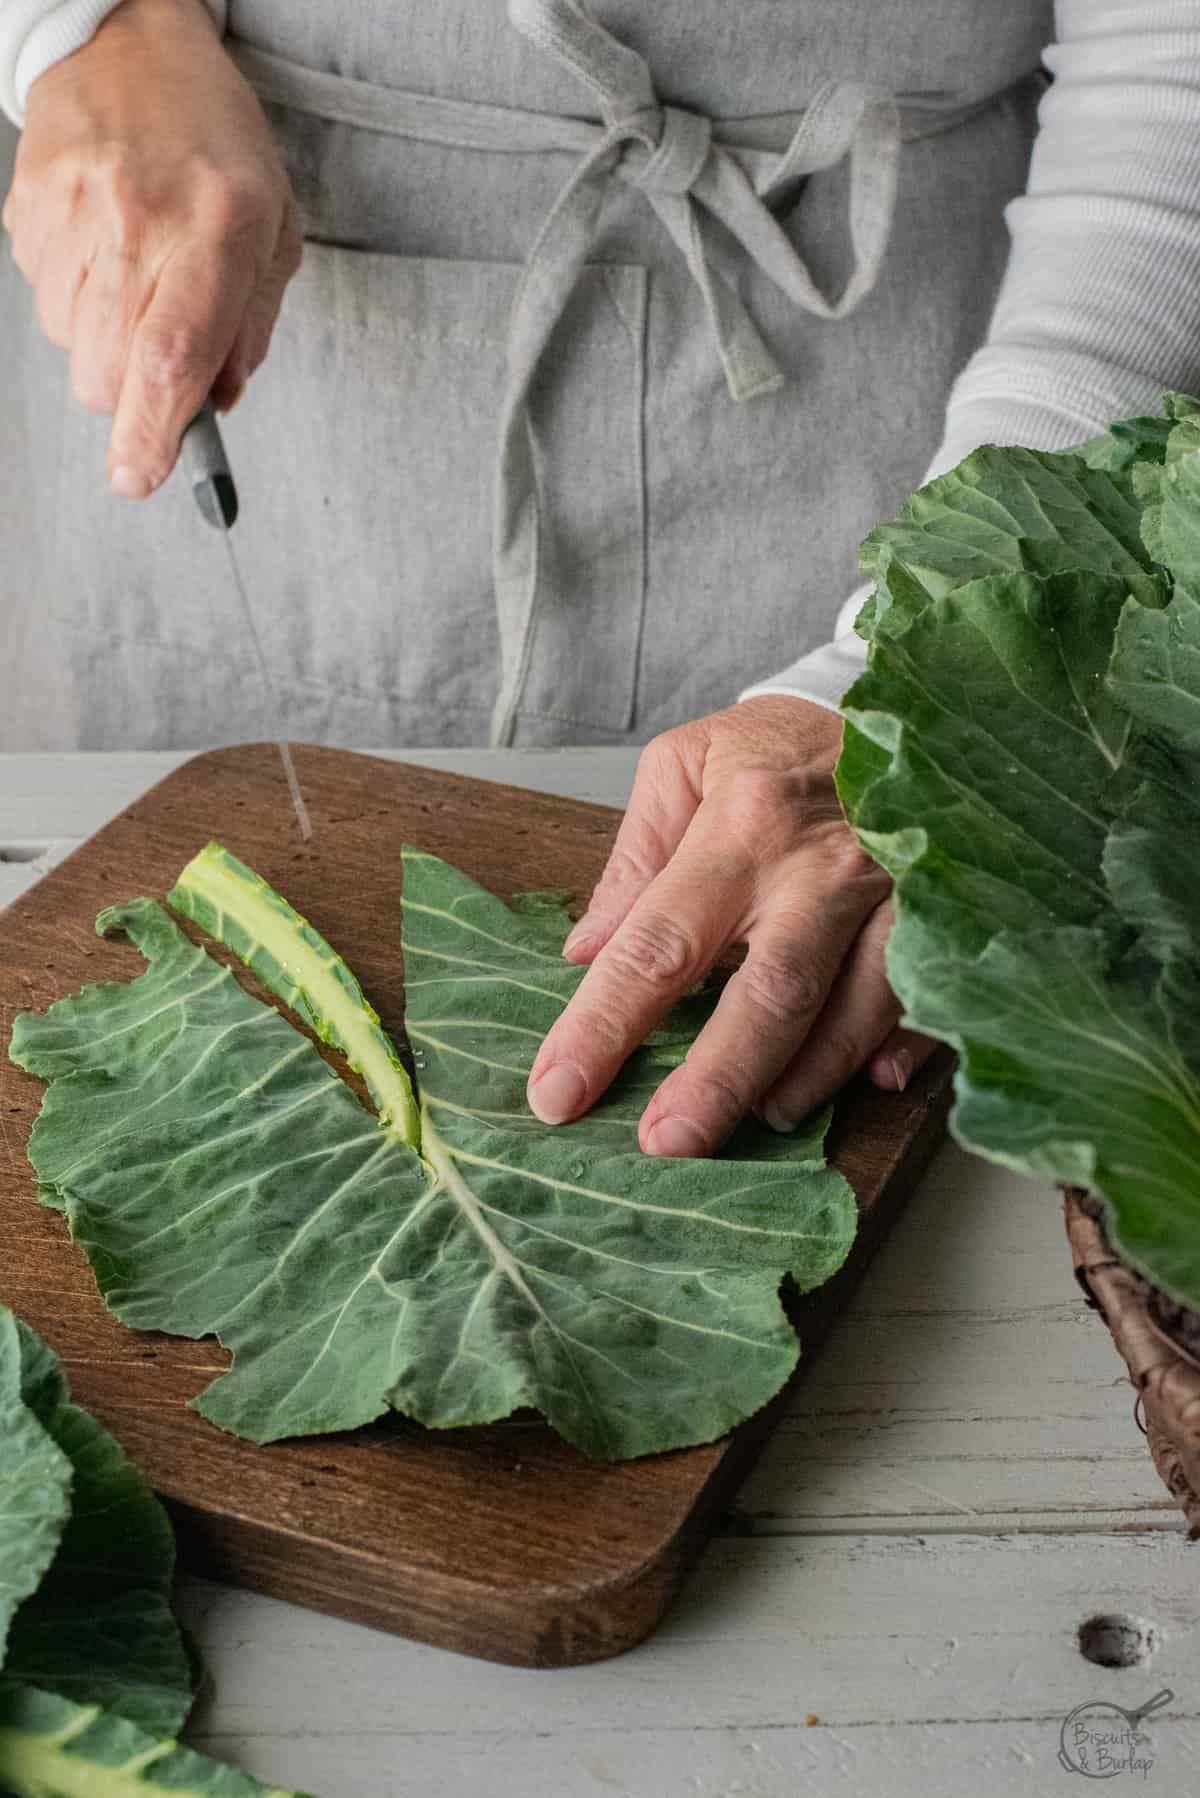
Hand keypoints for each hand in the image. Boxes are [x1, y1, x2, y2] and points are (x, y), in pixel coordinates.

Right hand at [2, 0, 300, 497]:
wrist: (125, 43)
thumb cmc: (214, 145)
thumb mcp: (271, 229)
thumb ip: (252, 326)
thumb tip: (218, 405)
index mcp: (215, 229)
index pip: (171, 356)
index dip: (153, 433)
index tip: (140, 479)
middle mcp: (138, 223)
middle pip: (106, 373)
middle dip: (130, 397)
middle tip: (158, 355)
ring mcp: (72, 215)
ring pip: (71, 349)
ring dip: (103, 344)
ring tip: (135, 276)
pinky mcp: (26, 212)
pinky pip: (44, 303)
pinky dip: (75, 301)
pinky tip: (102, 250)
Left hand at [526, 694, 936, 1155]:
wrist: (897, 706)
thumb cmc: (775, 747)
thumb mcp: (683, 765)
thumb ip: (634, 858)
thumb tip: (585, 953)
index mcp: (741, 824)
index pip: (658, 943)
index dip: (604, 1025)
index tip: (558, 1092)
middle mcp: (821, 867)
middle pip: (768, 995)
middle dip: (715, 1082)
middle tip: (665, 1146)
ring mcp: (895, 893)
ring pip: (855, 1011)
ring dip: (806, 1079)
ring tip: (758, 1122)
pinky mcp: (946, 912)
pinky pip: (928, 995)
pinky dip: (905, 1046)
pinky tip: (877, 1081)